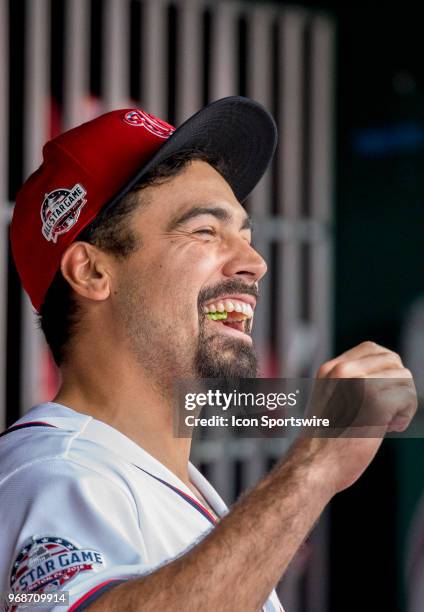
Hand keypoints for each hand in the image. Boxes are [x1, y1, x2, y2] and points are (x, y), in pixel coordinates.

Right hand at [303, 341, 416, 494]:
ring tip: (385, 422)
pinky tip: (388, 428)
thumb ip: (351, 382)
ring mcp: (359, 384)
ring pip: (404, 377)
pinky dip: (405, 415)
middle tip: (384, 411)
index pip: (373, 349)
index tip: (378, 394)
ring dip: (402, 401)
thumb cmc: (325, 441)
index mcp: (331, 368)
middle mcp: (344, 371)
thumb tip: (392, 373)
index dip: (385, 369)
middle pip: (392, 361)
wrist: (313, 466)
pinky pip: (408, 396)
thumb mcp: (331, 399)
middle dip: (396, 385)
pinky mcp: (375, 403)